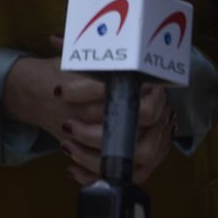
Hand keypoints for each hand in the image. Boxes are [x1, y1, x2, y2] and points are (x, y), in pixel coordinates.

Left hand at [3, 57, 168, 184]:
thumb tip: (55, 39)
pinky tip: (72, 170)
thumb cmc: (114, 77)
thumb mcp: (102, 62)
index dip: (87, 92)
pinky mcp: (149, 162)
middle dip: (93, 133)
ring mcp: (159, 141)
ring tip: (65, 146)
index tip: (58, 91)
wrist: (135, 98)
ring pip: (133, 161)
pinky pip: (128, 178)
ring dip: (94, 158)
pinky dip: (99, 176)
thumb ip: (81, 51)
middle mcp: (162, 113)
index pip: (123, 87)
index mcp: (152, 83)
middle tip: (65, 126)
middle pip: (132, 131)